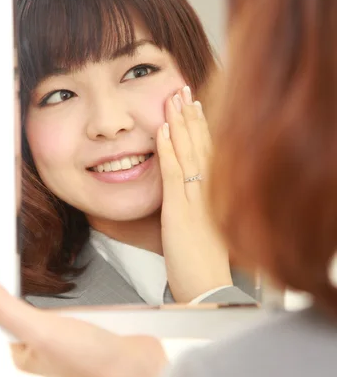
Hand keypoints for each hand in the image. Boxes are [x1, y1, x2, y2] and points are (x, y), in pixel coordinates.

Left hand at [0, 273, 167, 376]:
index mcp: (24, 349)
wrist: (137, 371)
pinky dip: (88, 292)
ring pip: (61, 299)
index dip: (3, 285)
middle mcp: (45, 343)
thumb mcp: (39, 329)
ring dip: (66, 288)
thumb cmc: (89, 361)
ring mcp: (71, 334)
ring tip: (67, 273)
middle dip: (38, 284)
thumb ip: (4, 306)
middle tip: (39, 262)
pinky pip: (84, 301)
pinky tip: (91, 285)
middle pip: (32, 301)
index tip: (7, 259)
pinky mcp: (94, 326)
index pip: (3, 311)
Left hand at [157, 85, 232, 301]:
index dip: (201, 126)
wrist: (209, 288)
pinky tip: (160, 130)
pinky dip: (167, 150)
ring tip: (173, 98)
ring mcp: (196, 199)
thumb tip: (186, 193)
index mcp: (215, 194)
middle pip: (201, 145)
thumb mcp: (206, 229)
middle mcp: (209, 191)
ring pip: (188, 152)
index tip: (195, 104)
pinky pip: (174, 174)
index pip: (209, 151)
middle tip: (184, 88)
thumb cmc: (205, 265)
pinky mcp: (180, 211)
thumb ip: (197, 206)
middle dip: (191, 115)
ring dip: (179, 123)